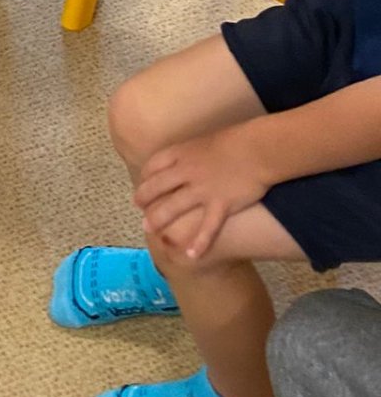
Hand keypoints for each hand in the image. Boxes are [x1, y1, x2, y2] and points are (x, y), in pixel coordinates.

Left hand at [133, 127, 267, 259]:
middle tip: (139, 212)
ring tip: (150, 230)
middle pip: (157, 187)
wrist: (257, 149)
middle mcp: (187, 171)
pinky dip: (199, 243)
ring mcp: (202, 189)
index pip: (153, 166)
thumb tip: (182, 164)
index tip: (142, 187)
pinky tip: (191, 255)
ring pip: (173, 206)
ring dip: (159, 220)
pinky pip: (207, 227)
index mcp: (181, 153)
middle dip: (144, 200)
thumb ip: (189, 155)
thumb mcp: (203, 142)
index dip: (145, 179)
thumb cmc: (234, 142)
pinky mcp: (221, 204)